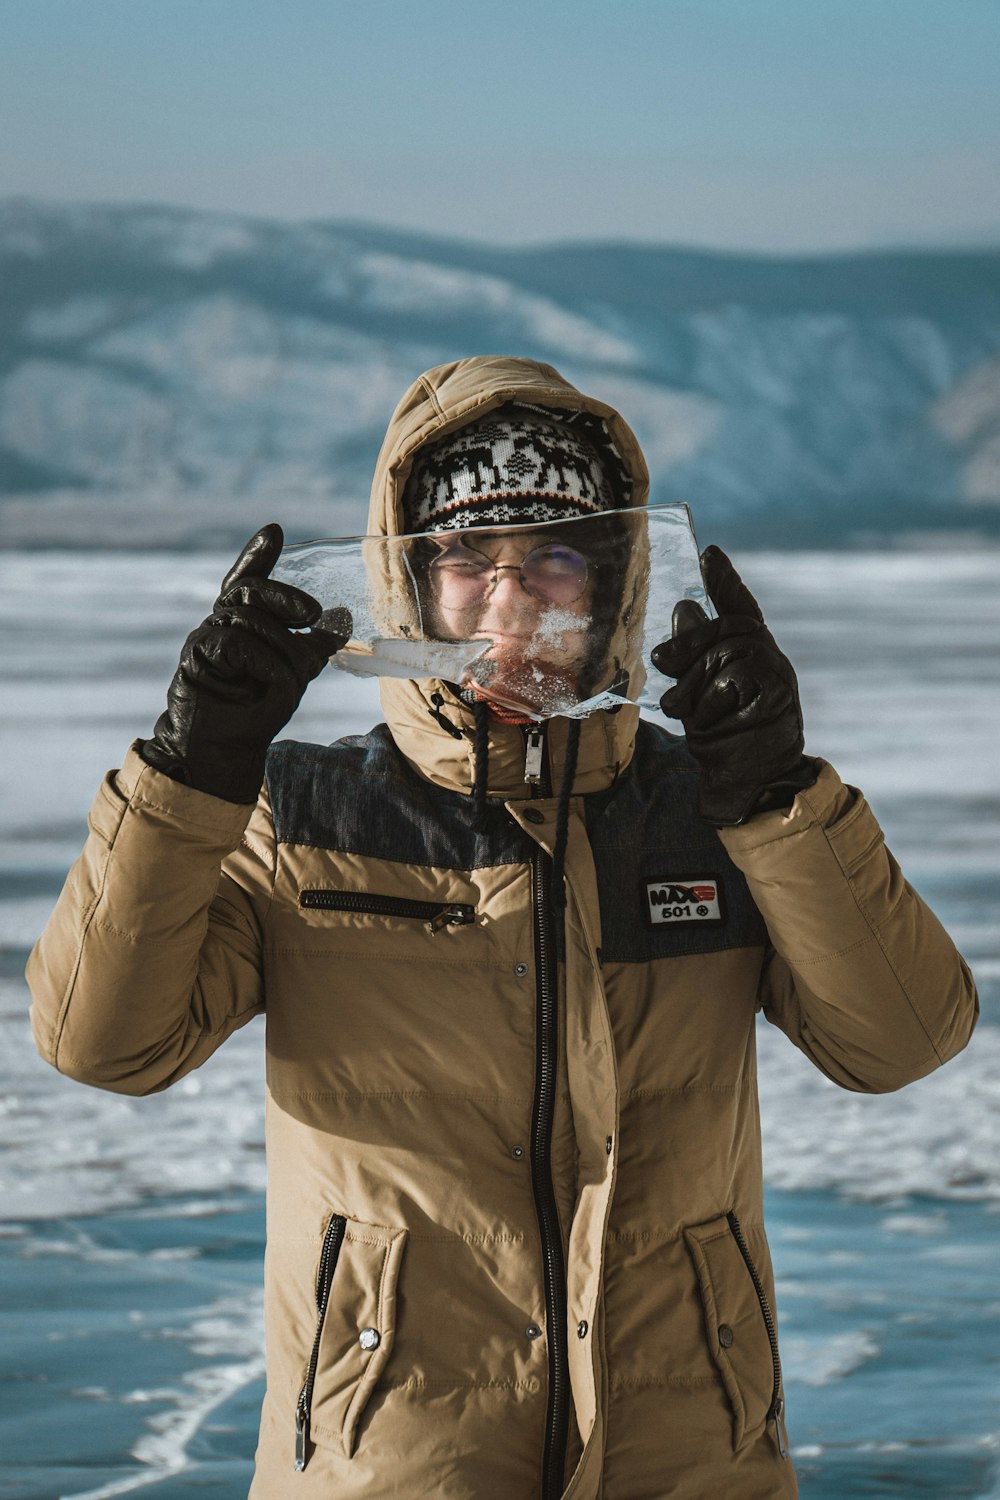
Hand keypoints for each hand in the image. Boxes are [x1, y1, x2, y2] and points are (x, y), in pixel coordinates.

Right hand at [140, 524, 350, 802]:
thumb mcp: (294, 673)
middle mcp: (220, 623)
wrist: (226, 747)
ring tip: (289, 680)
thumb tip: (342, 617)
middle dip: (287, 599)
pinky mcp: (196, 654)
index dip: (257, 554)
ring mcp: (205, 636)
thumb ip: (313, 645)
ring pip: (251, 619)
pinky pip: (238, 644)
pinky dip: (264, 665)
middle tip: (314, 614)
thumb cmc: (256, 708)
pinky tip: (267, 683)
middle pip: (253, 591)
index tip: (275, 531)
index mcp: (242, 622)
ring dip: (282, 650)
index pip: (248, 578)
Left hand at [650, 545, 814, 825]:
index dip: (725, 580)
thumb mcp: (698, 692)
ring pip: (725, 655)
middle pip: (725, 628)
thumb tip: (685, 607)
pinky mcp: (778, 695)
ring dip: (695, 686)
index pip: (740, 607)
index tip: (709, 553)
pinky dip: (712, 702)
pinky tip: (713, 720)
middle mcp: (768, 658)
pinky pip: (732, 680)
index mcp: (751, 653)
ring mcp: (777, 675)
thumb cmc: (723, 736)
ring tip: (688, 712)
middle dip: (687, 644)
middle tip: (662, 663)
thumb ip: (694, 655)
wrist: (747, 783)